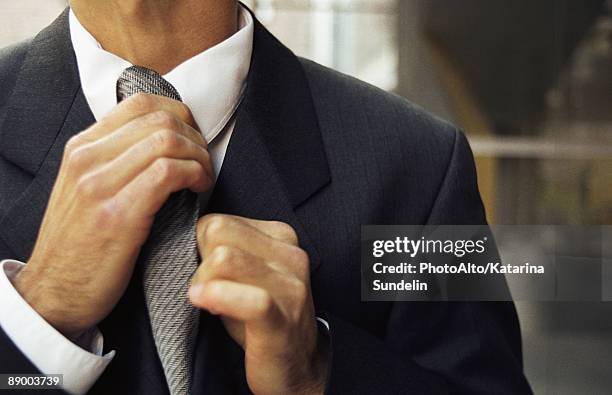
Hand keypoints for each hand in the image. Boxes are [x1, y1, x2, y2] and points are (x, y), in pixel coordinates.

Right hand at [13, 93, 212, 338]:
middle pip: (160, 119)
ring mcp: (99, 185)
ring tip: (203, 178)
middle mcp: (86, 158)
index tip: (193, 140)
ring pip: (167, 141)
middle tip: (204, 163)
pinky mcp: (118, 215)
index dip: (180, 115)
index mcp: (81, 147)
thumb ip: (116, 159)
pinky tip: (199, 189)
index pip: (140, 103)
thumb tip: (163, 140)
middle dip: (196, 138)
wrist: (54, 293)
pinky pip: (168, 172)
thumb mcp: (86, 188)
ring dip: (199, 157)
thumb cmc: (81, 242)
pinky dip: (194, 175)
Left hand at [189, 214, 328, 394]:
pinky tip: (204, 303)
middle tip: (204, 288)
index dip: (200, 247)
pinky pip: (248, 299)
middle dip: (199, 259)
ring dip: (204, 281)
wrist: (296, 364)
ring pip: (224, 258)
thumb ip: (224, 247)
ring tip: (207, 301)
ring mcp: (290, 287)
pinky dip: (217, 297)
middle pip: (218, 231)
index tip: (206, 274)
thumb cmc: (262, 317)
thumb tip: (184, 236)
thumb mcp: (246, 272)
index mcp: (281, 236)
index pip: (218, 220)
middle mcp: (290, 255)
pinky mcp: (283, 318)